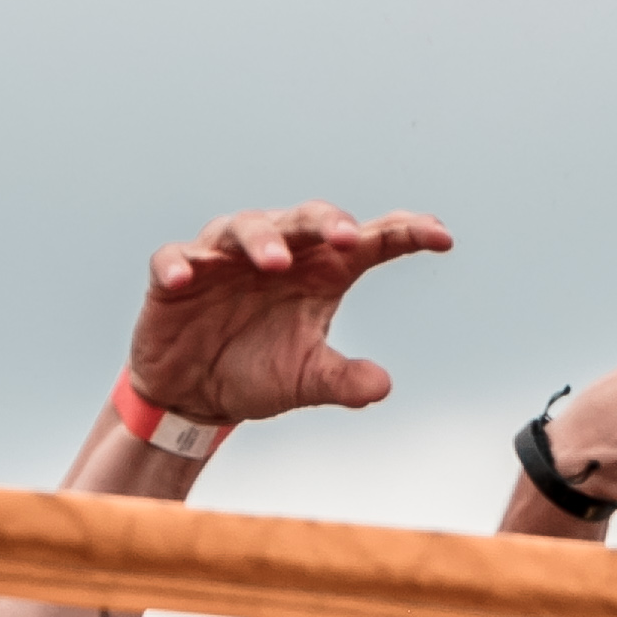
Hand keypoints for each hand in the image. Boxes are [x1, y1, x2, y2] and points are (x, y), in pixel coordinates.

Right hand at [122, 202, 451, 432]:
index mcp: (319, 272)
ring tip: (276, 263)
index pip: (369, 240)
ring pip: (244, 227)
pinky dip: (178, 263)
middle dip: (328, 223)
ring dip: (262, 240)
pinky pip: (174, 256)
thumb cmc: (255, 372)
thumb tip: (382, 386)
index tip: (442, 237)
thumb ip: (341, 380)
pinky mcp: (176, 273)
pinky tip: (184, 277)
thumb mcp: (303, 380)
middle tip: (348, 238)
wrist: (192, 396)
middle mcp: (278, 252)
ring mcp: (224, 258)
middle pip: (306, 220)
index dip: (406, 232)